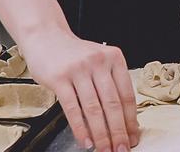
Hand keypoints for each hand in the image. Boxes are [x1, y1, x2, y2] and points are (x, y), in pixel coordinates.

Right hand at [21, 29, 138, 151]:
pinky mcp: (59, 78)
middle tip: (121, 148)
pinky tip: (85, 140)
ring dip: (100, 134)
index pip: (127, 95)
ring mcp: (79, 70)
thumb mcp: (99, 62)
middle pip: (113, 104)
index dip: (131, 120)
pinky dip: (80, 128)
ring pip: (94, 109)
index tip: (133, 137)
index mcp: (114, 58)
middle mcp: (98, 62)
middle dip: (118, 131)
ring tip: (104, 149)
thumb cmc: (75, 54)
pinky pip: (72, 108)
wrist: (47, 38)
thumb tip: (123, 120)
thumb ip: (111, 85)